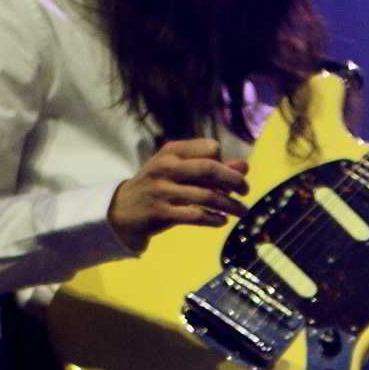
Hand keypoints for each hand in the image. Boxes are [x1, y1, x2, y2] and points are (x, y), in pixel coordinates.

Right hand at [107, 139, 248, 248]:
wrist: (122, 210)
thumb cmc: (159, 187)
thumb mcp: (180, 171)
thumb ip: (212, 168)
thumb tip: (245, 166)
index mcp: (171, 151)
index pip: (209, 148)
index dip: (225, 161)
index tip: (230, 176)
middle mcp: (166, 167)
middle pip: (210, 169)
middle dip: (234, 180)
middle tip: (246, 191)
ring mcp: (162, 190)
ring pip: (207, 195)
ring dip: (230, 205)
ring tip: (242, 211)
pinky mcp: (161, 213)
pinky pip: (196, 216)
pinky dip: (214, 219)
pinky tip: (222, 221)